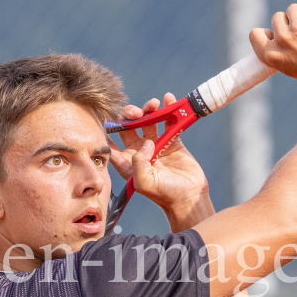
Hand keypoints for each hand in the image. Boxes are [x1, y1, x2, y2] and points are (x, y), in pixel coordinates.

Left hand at [109, 94, 213, 230]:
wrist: (189, 197)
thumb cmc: (164, 194)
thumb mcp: (144, 182)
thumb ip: (138, 162)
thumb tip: (146, 142)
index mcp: (127, 161)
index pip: (111, 142)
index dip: (108, 128)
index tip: (108, 116)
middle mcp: (139, 151)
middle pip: (129, 126)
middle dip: (130, 114)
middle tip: (138, 112)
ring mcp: (156, 144)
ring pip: (148, 120)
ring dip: (149, 109)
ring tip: (154, 104)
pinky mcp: (172, 141)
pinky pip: (168, 121)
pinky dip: (168, 109)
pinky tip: (168, 100)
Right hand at [249, 0, 296, 86]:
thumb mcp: (288, 67)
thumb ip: (281, 49)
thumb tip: (282, 27)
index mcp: (271, 55)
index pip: (255, 33)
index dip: (267, 32)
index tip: (276, 37)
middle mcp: (281, 40)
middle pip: (277, 17)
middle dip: (288, 22)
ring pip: (292, 8)